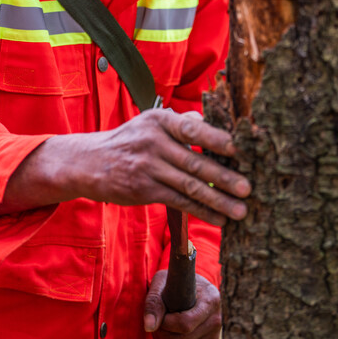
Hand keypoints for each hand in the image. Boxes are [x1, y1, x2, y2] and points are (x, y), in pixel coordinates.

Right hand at [78, 109, 249, 225]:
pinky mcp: (143, 190)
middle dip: (224, 177)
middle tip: (248, 188)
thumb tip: (209, 121)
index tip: (241, 149)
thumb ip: (180, 123)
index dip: (217, 139)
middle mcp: (153, 142)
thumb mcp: (150, 122)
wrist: (89, 161)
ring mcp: (147, 167)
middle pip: (194, 162)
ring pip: (189, 186)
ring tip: (240, 210)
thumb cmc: (129, 140)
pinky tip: (218, 218)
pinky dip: (201, 211)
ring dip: (218, 200)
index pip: (192, 129)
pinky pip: (178, 202)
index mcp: (160, 120)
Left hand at [144, 272, 220, 337]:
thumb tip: (149, 326)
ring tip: (166, 326)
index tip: (161, 315)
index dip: (167, 323)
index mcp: (210, 298)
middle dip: (165, 333)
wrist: (189, 288)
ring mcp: (215, 333)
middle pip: (185, 338)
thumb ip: (154, 302)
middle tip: (159, 322)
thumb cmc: (175, 283)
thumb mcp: (163, 283)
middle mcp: (216, 317)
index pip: (185, 322)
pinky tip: (175, 333)